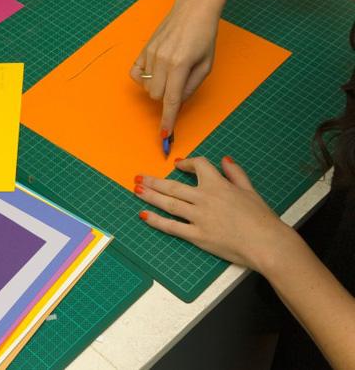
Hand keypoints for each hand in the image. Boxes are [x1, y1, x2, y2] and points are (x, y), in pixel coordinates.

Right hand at [129, 0, 218, 135]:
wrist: (193, 8)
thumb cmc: (204, 36)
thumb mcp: (206, 65)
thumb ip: (191, 87)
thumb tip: (177, 102)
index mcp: (180, 65)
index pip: (171, 100)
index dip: (168, 119)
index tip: (164, 134)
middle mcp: (162, 60)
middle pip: (156, 96)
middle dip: (166, 98)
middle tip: (179, 85)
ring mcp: (150, 54)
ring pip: (146, 87)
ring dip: (157, 87)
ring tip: (169, 73)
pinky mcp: (144, 49)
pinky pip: (136, 74)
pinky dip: (143, 78)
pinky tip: (153, 72)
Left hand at [134, 156, 296, 271]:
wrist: (266, 243)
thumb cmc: (262, 218)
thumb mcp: (250, 190)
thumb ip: (235, 173)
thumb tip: (224, 159)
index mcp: (218, 185)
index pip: (198, 167)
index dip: (187, 163)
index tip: (178, 165)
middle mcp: (204, 198)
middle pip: (173, 186)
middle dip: (154, 181)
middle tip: (139, 177)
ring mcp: (198, 217)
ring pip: (168, 203)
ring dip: (150, 196)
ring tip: (136, 190)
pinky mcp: (197, 236)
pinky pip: (172, 227)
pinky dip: (156, 221)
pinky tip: (144, 215)